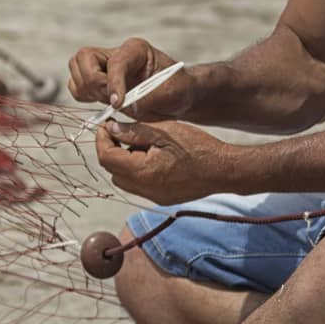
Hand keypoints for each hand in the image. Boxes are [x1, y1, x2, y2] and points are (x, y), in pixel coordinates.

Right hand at [69, 37, 197, 120]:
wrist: (176, 97)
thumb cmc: (177, 90)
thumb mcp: (172, 93)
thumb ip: (147, 97)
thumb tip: (121, 105)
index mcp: (136, 50)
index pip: (115, 63)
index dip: (113, 83)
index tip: (118, 104)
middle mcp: (115, 54)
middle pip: (84, 57)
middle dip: (93, 82)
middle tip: (112, 100)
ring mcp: (103, 66)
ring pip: (76, 69)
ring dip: (86, 89)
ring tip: (109, 102)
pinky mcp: (97, 81)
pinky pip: (76, 86)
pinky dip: (82, 96)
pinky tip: (102, 103)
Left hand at [95, 120, 235, 203]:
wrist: (223, 170)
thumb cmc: (198, 147)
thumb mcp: (165, 131)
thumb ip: (135, 131)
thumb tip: (111, 129)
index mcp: (142, 171)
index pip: (106, 157)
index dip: (102, 139)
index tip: (106, 125)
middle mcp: (143, 189)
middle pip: (112, 170)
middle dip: (111, 150)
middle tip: (121, 131)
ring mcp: (151, 196)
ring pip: (123, 180)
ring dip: (124, 161)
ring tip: (139, 143)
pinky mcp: (160, 198)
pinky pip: (138, 186)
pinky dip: (137, 171)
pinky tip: (152, 156)